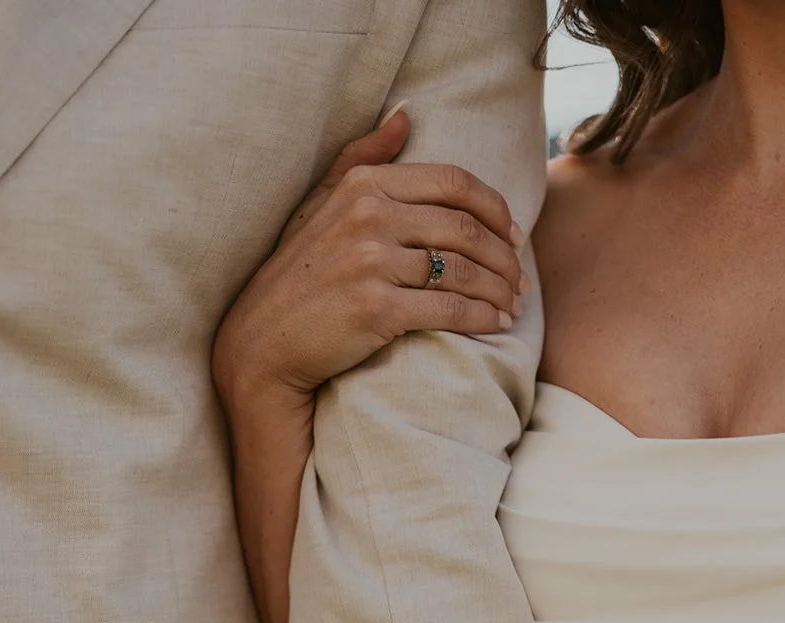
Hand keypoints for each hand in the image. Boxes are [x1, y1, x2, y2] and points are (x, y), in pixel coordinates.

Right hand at [212, 109, 527, 409]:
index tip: (512, 234)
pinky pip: (450, 308)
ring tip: (513, 306)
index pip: (453, 182)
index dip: (494, 208)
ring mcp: (372, 262)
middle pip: (466, 226)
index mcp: (363, 185)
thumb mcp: (320, 206)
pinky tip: (496, 325)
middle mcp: (368, 216)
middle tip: (521, 280)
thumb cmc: (299, 276)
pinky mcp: (377, 308)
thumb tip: (405, 117)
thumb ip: (361, 158)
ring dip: (500, 290)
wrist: (263, 343)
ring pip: (464, 268)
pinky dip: (482, 317)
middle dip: (505, 256)